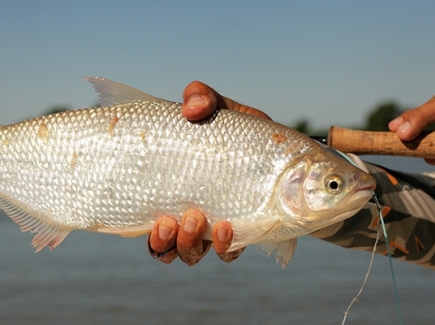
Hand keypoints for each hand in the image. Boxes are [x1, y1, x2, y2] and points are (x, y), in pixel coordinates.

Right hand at [147, 81, 263, 264]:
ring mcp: (213, 229)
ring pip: (189, 255)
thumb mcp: (223, 109)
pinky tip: (229, 228)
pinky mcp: (242, 235)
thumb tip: (190, 109)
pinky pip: (226, 255)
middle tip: (172, 219)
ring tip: (197, 220)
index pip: (146, 219)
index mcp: (175, 190)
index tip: (152, 217)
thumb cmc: (245, 134)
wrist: (291, 157)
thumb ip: (203, 98)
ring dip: (187, 245)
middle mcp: (188, 215)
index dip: (143, 229)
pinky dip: (224, 248)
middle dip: (164, 241)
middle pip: (164, 246)